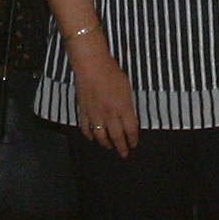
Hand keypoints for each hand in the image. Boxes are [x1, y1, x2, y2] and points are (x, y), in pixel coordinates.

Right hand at [70, 36, 138, 155]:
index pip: (131, 130)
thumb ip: (128, 106)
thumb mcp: (127, 88)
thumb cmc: (111, 72)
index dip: (133, 139)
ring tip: (109, 147)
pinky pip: (86, 129)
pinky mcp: (84, 111)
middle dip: (121, 148)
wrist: (91, 65)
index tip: (134, 144)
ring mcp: (95, 114)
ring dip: (106, 144)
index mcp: (123, 107)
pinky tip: (92, 138)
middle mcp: (110, 114)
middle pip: (117, 137)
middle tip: (124, 154)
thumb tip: (129, 118)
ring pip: (100, 136)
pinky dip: (89, 136)